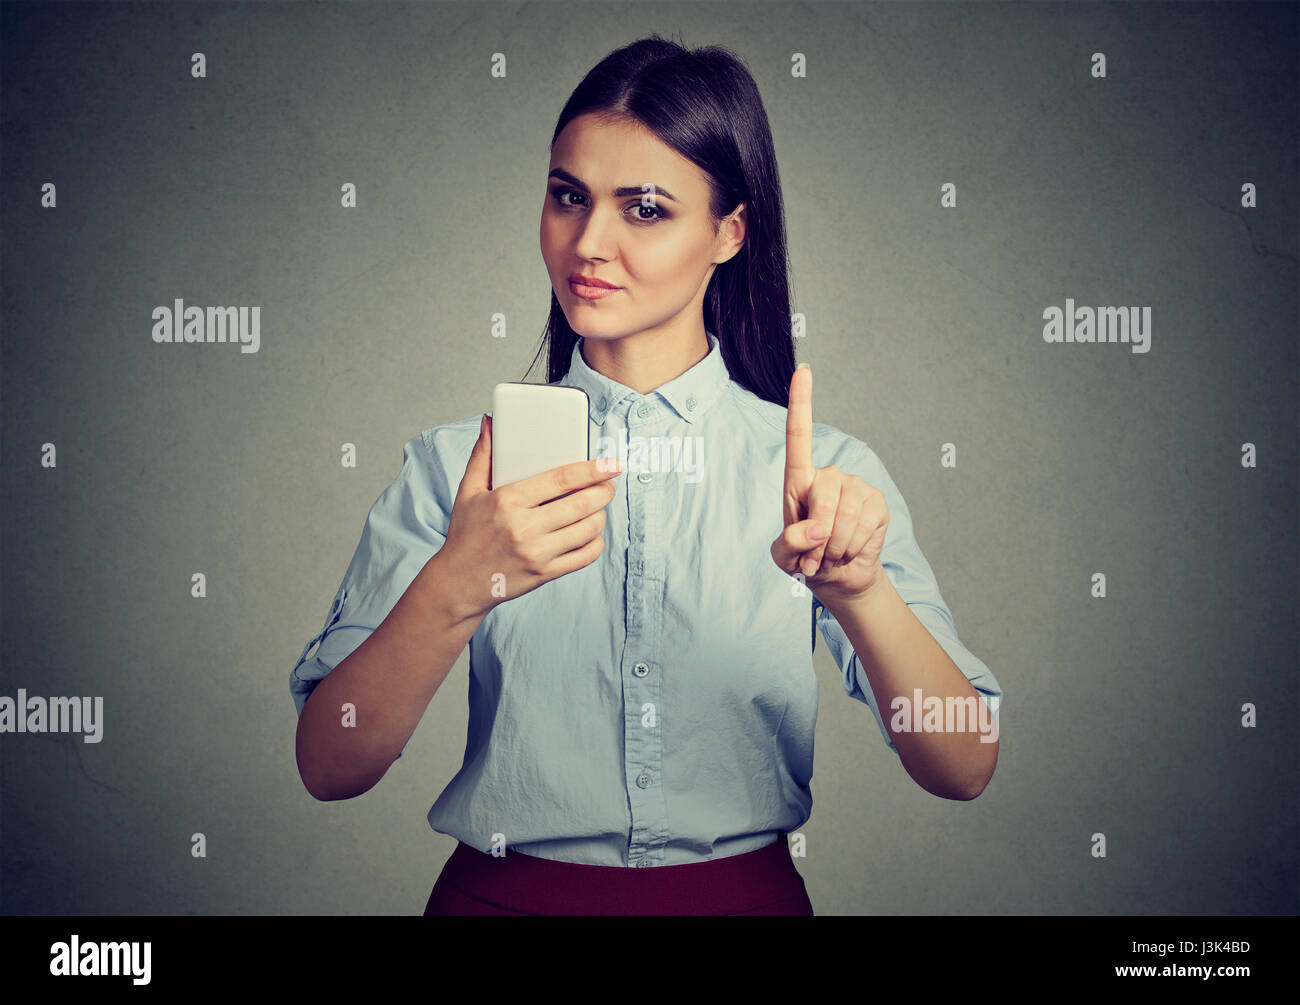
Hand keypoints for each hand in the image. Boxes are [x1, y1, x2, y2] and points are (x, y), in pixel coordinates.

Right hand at [437, 414, 622, 619]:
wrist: (458, 582)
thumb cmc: (466, 534)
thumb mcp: (468, 492)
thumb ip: (483, 456)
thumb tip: (490, 422)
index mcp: (506, 501)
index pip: (560, 480)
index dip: (591, 470)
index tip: (611, 464)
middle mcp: (523, 528)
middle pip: (580, 504)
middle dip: (603, 491)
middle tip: (609, 483)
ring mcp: (536, 554)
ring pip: (587, 530)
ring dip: (600, 515)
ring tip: (598, 506)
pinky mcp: (544, 574)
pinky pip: (584, 557)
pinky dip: (595, 543)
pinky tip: (591, 533)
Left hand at [771, 364, 889, 607]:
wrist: (838, 577)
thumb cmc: (804, 560)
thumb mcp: (784, 558)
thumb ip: (790, 543)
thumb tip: (817, 527)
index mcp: (799, 481)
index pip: (798, 436)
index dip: (801, 402)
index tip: (804, 370)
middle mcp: (829, 476)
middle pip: (823, 495)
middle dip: (818, 535)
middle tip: (815, 557)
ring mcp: (856, 487)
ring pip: (845, 516)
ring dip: (835, 547)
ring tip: (831, 554)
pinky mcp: (877, 503)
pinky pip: (864, 525)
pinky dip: (853, 547)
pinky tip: (850, 549)